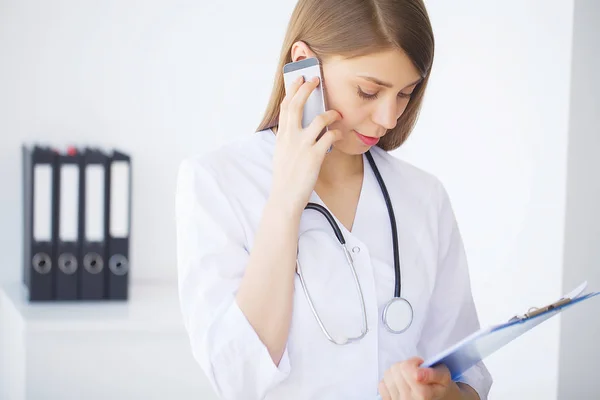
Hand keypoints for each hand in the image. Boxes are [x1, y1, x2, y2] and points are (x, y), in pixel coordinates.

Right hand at [270, 75, 341, 213]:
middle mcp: (290, 137)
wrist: (285, 197)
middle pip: (297, 105)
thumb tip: (296, 127)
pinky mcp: (314, 156)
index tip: (299, 79)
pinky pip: (330, 137)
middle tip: (316, 79)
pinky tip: (339, 134)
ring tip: (336, 112)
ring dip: (330, 113)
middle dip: (306, 89)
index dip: (292, 90)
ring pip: (318, 119)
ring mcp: (302, 146)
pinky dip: (337, 132)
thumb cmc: (285, 177)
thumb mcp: (281, 153)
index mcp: (282, 136)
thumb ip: (288, 139)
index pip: (285, 107)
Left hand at [378, 357, 453, 399]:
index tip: (421, 365)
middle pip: (395, 369)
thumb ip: (433, 374)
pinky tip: (399, 384)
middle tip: (415, 372)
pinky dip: (389, 381)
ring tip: (407, 377)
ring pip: (387, 375)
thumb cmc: (438, 386)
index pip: (406, 367)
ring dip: (397, 372)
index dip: (414, 361)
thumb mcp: (444, 377)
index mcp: (423, 394)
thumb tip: (418, 374)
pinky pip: (381, 385)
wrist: (435, 399)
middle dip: (405, 366)